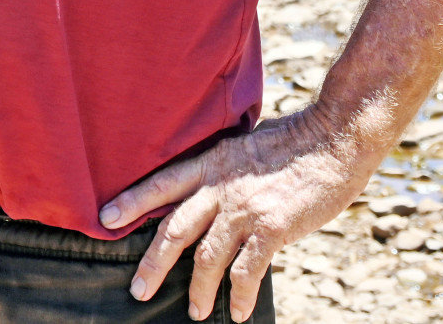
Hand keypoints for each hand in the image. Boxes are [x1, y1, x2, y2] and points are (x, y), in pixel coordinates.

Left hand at [99, 110, 376, 322]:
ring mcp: (245, 207)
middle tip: (139, 290)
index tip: (107, 217)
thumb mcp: (248, 146)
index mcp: (214, 161)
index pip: (163, 183)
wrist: (335, 137)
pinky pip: (246, 271)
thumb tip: (216, 199)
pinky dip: (239, 296)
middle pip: (175, 228)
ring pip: (207, 257)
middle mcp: (222, 184)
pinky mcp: (272, 227)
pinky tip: (237, 313)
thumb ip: (227, 171)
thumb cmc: (298, 141)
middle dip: (153, 262)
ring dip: (199, 289)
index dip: (134, 200)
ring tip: (196, 312)